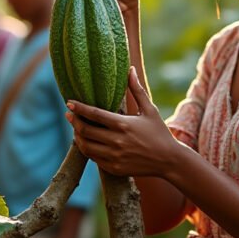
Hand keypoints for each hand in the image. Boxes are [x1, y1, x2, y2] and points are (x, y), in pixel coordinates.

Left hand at [65, 67, 181, 177]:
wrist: (168, 160)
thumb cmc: (159, 132)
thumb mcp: (150, 109)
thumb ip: (137, 90)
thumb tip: (130, 69)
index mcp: (123, 124)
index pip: (94, 114)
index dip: (79, 108)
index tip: (69, 102)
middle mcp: (116, 141)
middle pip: (85, 130)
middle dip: (73, 121)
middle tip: (69, 114)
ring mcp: (114, 156)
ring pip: (85, 146)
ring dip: (77, 136)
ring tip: (76, 128)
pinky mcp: (114, 168)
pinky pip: (93, 158)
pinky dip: (87, 149)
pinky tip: (87, 142)